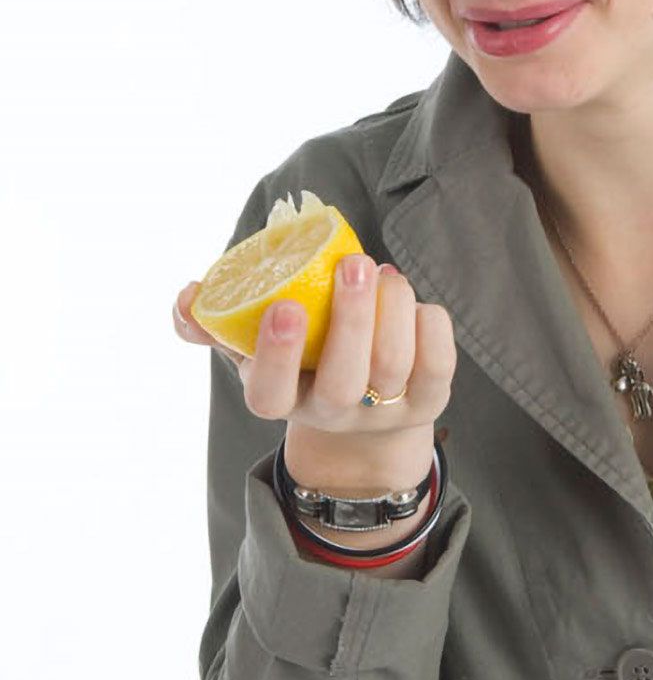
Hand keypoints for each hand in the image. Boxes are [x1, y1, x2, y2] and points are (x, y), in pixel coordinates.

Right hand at [173, 253, 454, 480]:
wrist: (364, 416)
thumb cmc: (300, 361)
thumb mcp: (252, 347)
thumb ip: (215, 322)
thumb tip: (188, 296)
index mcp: (281, 399)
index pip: (271, 392)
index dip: (277, 354)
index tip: (285, 306)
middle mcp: (331, 412)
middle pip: (342, 381)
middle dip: (350, 318)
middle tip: (353, 262)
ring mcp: (382, 412)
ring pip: (392, 365)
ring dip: (391, 309)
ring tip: (382, 272)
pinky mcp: (427, 402)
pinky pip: (437, 364)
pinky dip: (428, 323)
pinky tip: (412, 300)